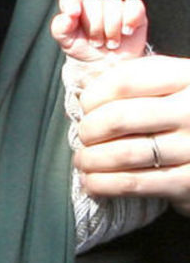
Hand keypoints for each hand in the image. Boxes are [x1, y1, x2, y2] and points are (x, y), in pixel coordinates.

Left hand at [51, 0, 147, 61]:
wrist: (107, 69)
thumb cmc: (85, 52)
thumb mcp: (67, 43)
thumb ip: (60, 27)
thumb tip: (67, 17)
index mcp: (75, 8)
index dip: (72, 2)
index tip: (74, 14)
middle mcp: (95, 5)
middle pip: (93, 2)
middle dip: (94, 26)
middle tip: (96, 42)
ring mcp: (115, 8)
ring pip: (113, 3)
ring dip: (112, 27)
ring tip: (111, 43)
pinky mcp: (135, 13)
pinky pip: (135, 5)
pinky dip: (131, 18)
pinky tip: (126, 31)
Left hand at [75, 54, 189, 215]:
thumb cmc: (184, 115)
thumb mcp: (170, 86)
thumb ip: (133, 81)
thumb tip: (83, 84)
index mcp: (184, 78)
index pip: (125, 81)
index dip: (94, 94)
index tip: (84, 106)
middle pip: (120, 118)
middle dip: (90, 129)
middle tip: (83, 136)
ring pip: (124, 153)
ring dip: (92, 159)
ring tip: (82, 161)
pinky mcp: (189, 183)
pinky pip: (135, 183)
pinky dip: (105, 184)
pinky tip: (92, 183)